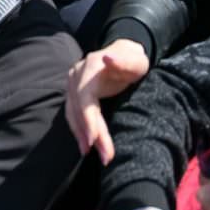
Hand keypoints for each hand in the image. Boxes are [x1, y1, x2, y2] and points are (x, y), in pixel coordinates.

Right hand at [66, 39, 150, 162]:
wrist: (124, 53)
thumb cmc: (133, 60)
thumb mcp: (136, 60)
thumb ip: (124, 61)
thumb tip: (106, 58)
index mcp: (90, 67)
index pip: (84, 98)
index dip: (88, 120)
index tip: (94, 140)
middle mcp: (76, 75)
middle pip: (79, 109)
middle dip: (91, 134)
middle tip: (106, 157)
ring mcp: (73, 84)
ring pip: (73, 114)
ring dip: (83, 136)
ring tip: (98, 156)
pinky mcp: (74, 93)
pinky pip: (73, 114)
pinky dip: (79, 130)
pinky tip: (86, 146)